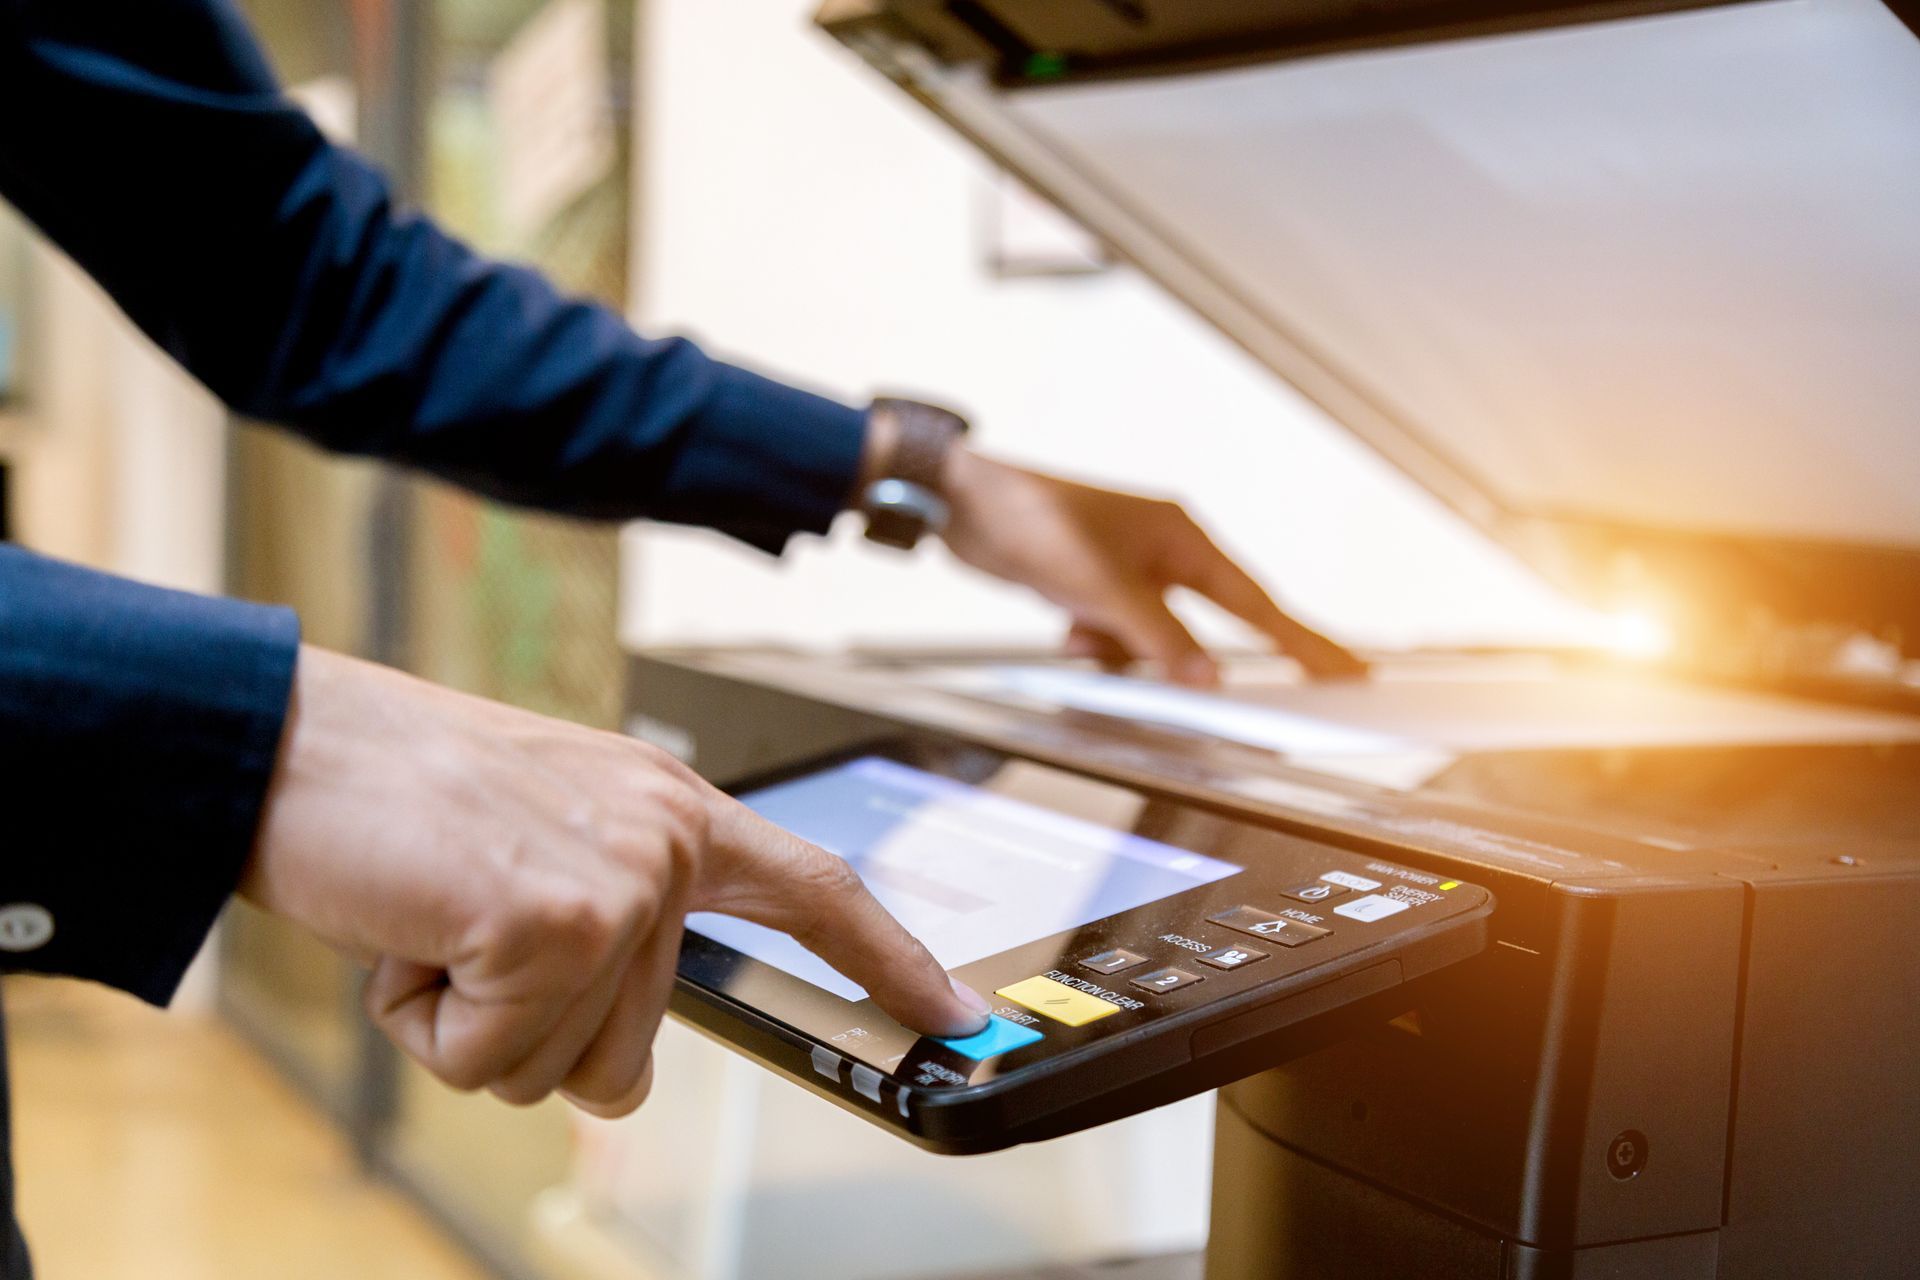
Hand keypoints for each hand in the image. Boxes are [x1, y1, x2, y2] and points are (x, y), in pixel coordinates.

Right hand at [241, 646, 990, 1117]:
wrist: (289, 741)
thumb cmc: (399, 796)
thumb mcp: (543, 843)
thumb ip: (614, 932)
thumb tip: (624, 1072)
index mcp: (672, 810)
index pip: (813, 893)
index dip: (889, 961)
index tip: (954, 1013)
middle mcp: (663, 840)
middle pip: (632, 1053)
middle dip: (526, 1029)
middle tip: (464, 928)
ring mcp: (618, 880)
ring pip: (560, 1070)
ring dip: (474, 1024)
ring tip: (437, 918)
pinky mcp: (554, 923)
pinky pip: (489, 1062)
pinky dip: (426, 1023)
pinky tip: (409, 931)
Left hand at [939, 450, 1367, 685]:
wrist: (962, 504)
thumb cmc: (1031, 518)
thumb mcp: (1099, 589)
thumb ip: (1158, 639)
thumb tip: (1208, 680)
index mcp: (1181, 538)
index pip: (1256, 602)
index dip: (1304, 640)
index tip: (1347, 667)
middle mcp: (1164, 552)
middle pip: (1214, 623)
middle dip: (1210, 659)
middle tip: (1286, 693)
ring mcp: (1130, 571)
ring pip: (1154, 639)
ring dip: (1124, 649)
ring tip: (1084, 628)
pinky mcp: (1096, 588)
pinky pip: (1115, 636)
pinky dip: (1093, 642)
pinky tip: (1064, 627)